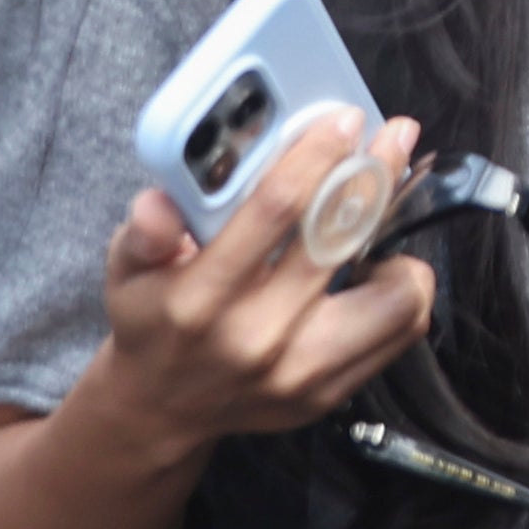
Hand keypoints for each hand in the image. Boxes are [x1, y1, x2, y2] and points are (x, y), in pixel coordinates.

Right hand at [73, 111, 436, 467]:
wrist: (162, 408)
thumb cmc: (153, 321)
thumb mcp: (128, 271)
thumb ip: (143, 231)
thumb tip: (159, 203)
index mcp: (200, 300)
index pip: (275, 210)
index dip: (318, 156)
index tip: (346, 119)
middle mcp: (256, 339)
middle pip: (340, 239)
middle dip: (376, 174)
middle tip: (395, 136)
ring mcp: (301, 374)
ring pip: (394, 297)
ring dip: (400, 245)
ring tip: (383, 217)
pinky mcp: (332, 393)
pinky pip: (399, 331)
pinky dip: (401, 288)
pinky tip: (378, 263)